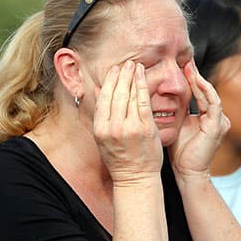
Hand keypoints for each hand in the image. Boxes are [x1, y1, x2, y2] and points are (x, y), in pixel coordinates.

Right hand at [93, 61, 162, 183]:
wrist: (135, 177)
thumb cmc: (120, 159)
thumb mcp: (103, 137)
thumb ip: (101, 114)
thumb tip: (95, 91)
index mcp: (100, 128)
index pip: (103, 98)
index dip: (108, 81)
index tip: (113, 69)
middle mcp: (113, 127)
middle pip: (116, 94)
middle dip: (121, 75)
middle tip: (126, 63)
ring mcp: (130, 127)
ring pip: (129, 96)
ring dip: (132, 77)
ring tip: (135, 66)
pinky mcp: (146, 129)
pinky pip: (143, 102)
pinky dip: (143, 87)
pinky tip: (143, 77)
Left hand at [168, 61, 230, 180]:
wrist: (189, 172)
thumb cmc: (181, 152)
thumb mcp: (178, 125)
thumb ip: (176, 111)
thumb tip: (161, 95)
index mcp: (208, 118)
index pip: (200, 94)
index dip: (191, 80)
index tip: (179, 67)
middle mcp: (217, 118)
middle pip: (206, 91)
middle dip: (195, 76)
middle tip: (185, 61)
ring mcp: (220, 122)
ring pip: (211, 94)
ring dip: (200, 80)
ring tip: (190, 68)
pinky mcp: (218, 126)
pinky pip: (214, 104)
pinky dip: (205, 91)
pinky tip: (197, 82)